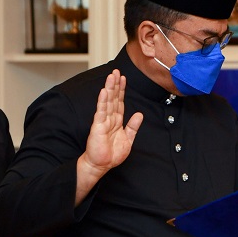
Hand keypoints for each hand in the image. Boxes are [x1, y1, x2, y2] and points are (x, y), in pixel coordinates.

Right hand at [76, 70, 142, 203]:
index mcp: (116, 121)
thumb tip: (139, 114)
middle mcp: (109, 118)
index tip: (123, 78)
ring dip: (109, 88)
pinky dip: (103, 101)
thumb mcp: (128, 139)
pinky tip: (104, 91)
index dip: (121, 90)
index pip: (119, 102)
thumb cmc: (112, 154)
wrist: (101, 165)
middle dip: (115, 84)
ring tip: (111, 76)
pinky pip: (101, 111)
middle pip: (113, 98)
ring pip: (107, 101)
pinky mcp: (98, 126)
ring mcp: (103, 121)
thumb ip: (133, 126)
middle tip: (116, 71)